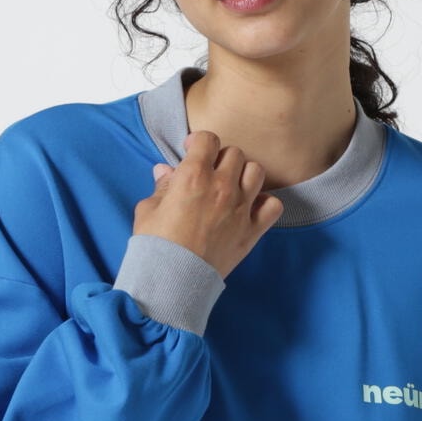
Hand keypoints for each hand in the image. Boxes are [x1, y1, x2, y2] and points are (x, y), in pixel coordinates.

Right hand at [136, 131, 284, 280]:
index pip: (208, 139)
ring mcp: (240, 208)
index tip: (192, 151)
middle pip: (234, 153)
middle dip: (221, 158)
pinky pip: (273, 205)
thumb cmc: (155, 247)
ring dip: (244, 174)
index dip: (199, 142)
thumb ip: (162, 187)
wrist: (173, 281)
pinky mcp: (252, 231)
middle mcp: (221, 187)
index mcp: (193, 176)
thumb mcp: (148, 211)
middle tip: (211, 172)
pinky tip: (251, 208)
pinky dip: (265, 203)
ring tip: (233, 186)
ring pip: (256, 172)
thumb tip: (164, 171)